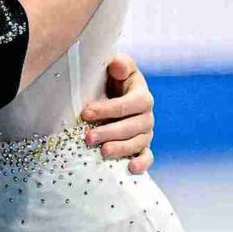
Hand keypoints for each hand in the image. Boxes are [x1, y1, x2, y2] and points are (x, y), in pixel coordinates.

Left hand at [82, 52, 153, 172]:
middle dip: (109, 133)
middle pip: (132, 127)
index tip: (85, 113)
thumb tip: (117, 65)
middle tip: (88, 138)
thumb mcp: (116, 67)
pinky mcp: (143, 146)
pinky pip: (147, 156)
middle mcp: (146, 115)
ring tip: (103, 152)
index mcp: (142, 95)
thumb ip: (119, 63)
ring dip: (120, 149)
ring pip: (137, 143)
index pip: (128, 104)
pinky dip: (142, 163)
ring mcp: (146, 132)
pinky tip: (130, 168)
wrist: (115, 94)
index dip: (107, 110)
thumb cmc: (113, 79)